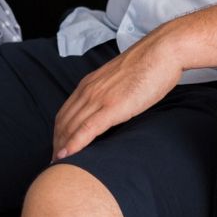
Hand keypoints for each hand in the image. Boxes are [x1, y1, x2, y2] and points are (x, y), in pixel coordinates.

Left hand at [52, 30, 182, 159]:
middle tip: (54, 161)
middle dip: (57, 143)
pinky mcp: (112, 106)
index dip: (58, 132)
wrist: (162, 52)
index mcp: (89, 84)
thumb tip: (111, 108)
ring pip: (71, 126)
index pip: (65, 112)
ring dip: (62, 147)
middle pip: (63, 122)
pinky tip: (68, 156)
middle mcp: (89, 90)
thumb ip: (110, 93)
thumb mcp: (120, 80)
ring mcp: (99, 98)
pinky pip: (87, 128)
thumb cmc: (148, 66)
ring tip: (58, 165)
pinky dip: (75, 143)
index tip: (57, 147)